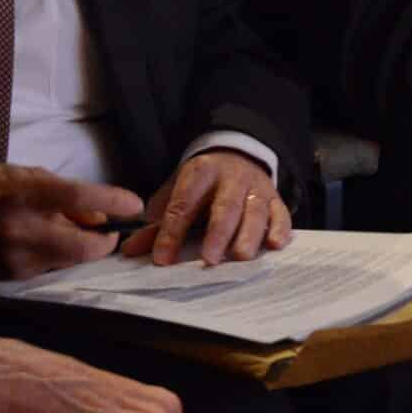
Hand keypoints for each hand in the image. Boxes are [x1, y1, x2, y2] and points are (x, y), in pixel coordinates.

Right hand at [0, 164, 145, 280]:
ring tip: (69, 234)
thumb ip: (62, 194)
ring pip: (69, 261)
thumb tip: (97, 216)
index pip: (82, 198)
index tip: (134, 205)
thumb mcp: (22, 176)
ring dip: (79, 250)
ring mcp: (15, 257)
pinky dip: (55, 258)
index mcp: (25, 194)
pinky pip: (48, 269)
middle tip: (109, 234)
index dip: (115, 202)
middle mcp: (22, 228)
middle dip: (104, 242)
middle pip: (84, 246)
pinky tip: (44, 244)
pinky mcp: (10, 276)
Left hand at [119, 150, 289, 266]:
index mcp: (200, 173)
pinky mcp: (275, 198)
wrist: (238, 154)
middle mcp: (231, 178)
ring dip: (249, 234)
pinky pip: (281, 213)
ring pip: (255, 211)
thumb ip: (157, 223)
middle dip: (218, 232)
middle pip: (225, 206)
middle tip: (210, 258)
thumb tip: (130, 251)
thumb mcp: (177, 192)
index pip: (184, 203)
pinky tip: (275, 244)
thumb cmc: (202, 183)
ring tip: (241, 256)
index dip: (172, 231)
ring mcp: (256, 187)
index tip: (163, 258)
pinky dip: (280, 228)